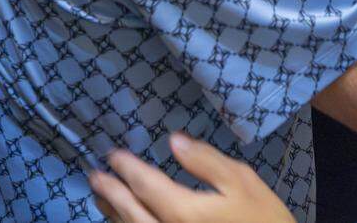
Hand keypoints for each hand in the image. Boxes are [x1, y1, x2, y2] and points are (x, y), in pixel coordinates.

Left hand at [89, 133, 294, 222]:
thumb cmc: (261, 216)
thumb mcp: (242, 180)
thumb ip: (205, 161)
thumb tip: (174, 141)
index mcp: (184, 212)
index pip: (146, 186)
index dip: (128, 169)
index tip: (113, 154)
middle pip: (130, 212)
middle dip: (112, 193)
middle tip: (95, 176)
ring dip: (113, 213)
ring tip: (100, 196)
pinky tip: (124, 219)